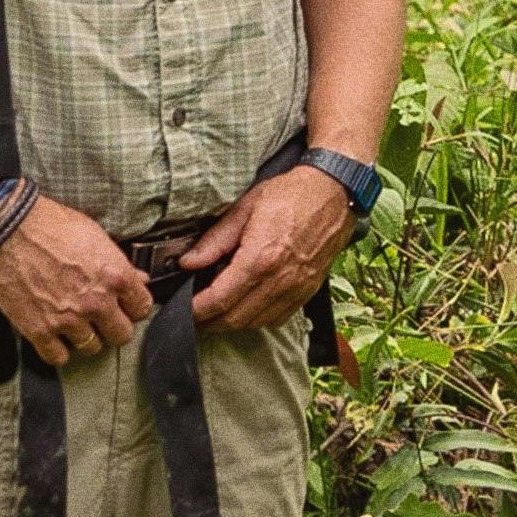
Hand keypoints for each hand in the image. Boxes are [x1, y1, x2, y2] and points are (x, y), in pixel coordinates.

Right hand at [0, 198, 152, 365]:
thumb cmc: (51, 225)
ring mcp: (68, 320)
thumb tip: (138, 278)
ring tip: (74, 323)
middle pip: (121, 335)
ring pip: (92, 347)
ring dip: (85, 336)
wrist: (8, 229)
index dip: (132, 307)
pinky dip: (57, 349)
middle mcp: (96, 302)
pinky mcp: (39, 330)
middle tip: (101, 318)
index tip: (124, 306)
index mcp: (115, 276)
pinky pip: (58, 357)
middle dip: (113, 326)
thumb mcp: (95, 236)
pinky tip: (54, 336)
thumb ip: (119, 263)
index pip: (141, 309)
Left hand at [179, 166, 353, 329]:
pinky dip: (257, 319)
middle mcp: (280, 279)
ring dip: (232, 323)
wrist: (334, 193)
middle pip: (235, 319)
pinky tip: (246, 306)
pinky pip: (278, 318)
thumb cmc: (290, 194)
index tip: (183, 310)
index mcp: (260, 258)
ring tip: (216, 312)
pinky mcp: (308, 291)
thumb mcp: (245, 207)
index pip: (219, 300)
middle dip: (210, 322)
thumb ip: (215, 240)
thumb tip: (188, 262)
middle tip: (194, 315)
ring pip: (256, 323)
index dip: (196, 310)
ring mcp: (296, 288)